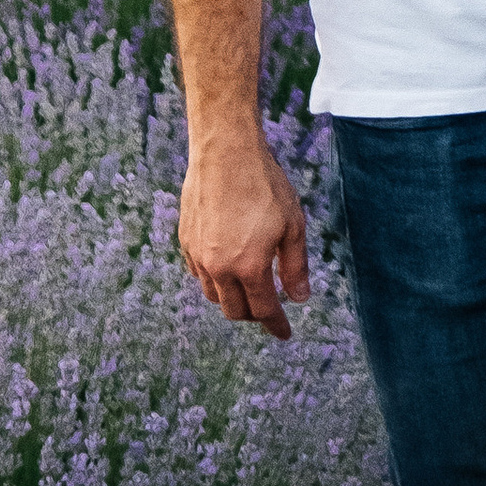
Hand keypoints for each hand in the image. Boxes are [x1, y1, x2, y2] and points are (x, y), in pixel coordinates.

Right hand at [177, 130, 311, 337]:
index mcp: (249, 267)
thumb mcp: (293, 225)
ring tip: (249, 286)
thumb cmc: (265, 185)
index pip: (263, 310)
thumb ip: (295, 267)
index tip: (285, 334)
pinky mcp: (185, 241)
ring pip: (213, 295)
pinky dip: (213, 279)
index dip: (276, 325)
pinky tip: (226, 266)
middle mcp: (219, 268)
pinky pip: (198, 273)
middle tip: (269, 306)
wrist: (225, 151)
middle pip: (235, 310)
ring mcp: (198, 255)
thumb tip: (300, 299)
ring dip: (232, 298)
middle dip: (254, 314)